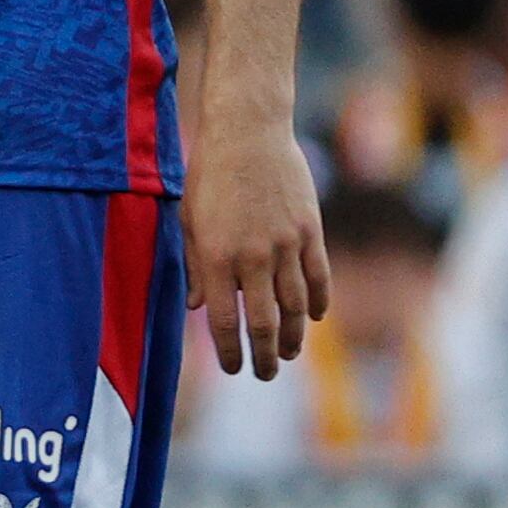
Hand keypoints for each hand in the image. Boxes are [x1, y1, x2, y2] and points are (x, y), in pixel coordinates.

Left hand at [186, 116, 327, 379]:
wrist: (249, 133)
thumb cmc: (209, 176)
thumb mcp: (188, 220)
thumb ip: (195, 267)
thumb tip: (198, 307)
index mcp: (217, 258)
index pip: (226, 322)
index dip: (231, 352)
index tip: (233, 369)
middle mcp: (254, 257)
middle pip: (265, 324)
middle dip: (265, 356)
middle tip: (264, 374)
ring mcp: (287, 245)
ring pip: (296, 307)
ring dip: (295, 337)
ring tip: (289, 354)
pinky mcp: (310, 230)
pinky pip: (319, 277)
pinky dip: (318, 302)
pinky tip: (315, 318)